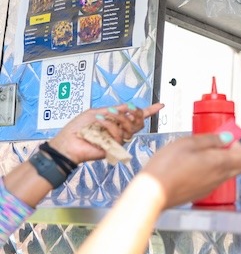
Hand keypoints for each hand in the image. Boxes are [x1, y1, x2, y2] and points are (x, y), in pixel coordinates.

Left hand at [48, 103, 163, 163]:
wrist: (67, 142)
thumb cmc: (78, 128)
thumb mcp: (97, 112)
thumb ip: (114, 110)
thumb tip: (129, 106)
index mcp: (117, 122)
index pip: (137, 117)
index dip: (150, 111)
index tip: (161, 105)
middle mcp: (120, 131)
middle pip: (139, 122)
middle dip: (135, 113)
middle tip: (126, 109)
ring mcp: (117, 140)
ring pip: (131, 128)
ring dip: (118, 118)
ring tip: (104, 116)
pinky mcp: (114, 148)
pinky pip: (119, 134)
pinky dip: (109, 125)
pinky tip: (99, 123)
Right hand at [141, 135, 240, 208]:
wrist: (152, 193)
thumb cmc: (167, 166)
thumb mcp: (189, 143)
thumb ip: (211, 140)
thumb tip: (226, 138)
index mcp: (220, 164)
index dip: (237, 145)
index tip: (224, 137)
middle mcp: (218, 178)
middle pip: (238, 166)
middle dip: (231, 152)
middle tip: (213, 143)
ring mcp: (209, 188)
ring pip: (225, 173)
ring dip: (218, 161)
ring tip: (198, 152)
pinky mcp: (199, 194)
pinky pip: (212, 180)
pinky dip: (208, 171)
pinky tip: (190, 165)